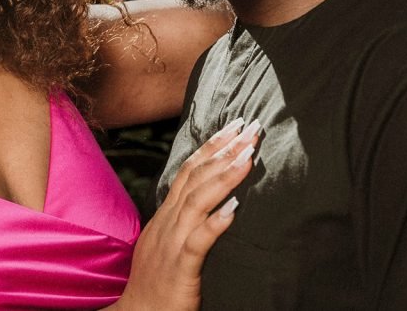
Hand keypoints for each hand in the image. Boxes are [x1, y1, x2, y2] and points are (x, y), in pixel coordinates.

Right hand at [112, 118, 259, 310]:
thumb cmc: (157, 280)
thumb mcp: (167, 239)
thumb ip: (184, 217)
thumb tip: (212, 198)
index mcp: (167, 213)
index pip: (189, 169)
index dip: (211, 145)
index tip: (234, 126)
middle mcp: (168, 221)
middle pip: (195, 176)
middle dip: (224, 149)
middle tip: (250, 127)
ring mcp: (172, 242)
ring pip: (197, 202)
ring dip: (224, 177)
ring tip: (247, 156)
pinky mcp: (180, 268)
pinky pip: (197, 242)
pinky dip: (215, 223)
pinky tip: (233, 209)